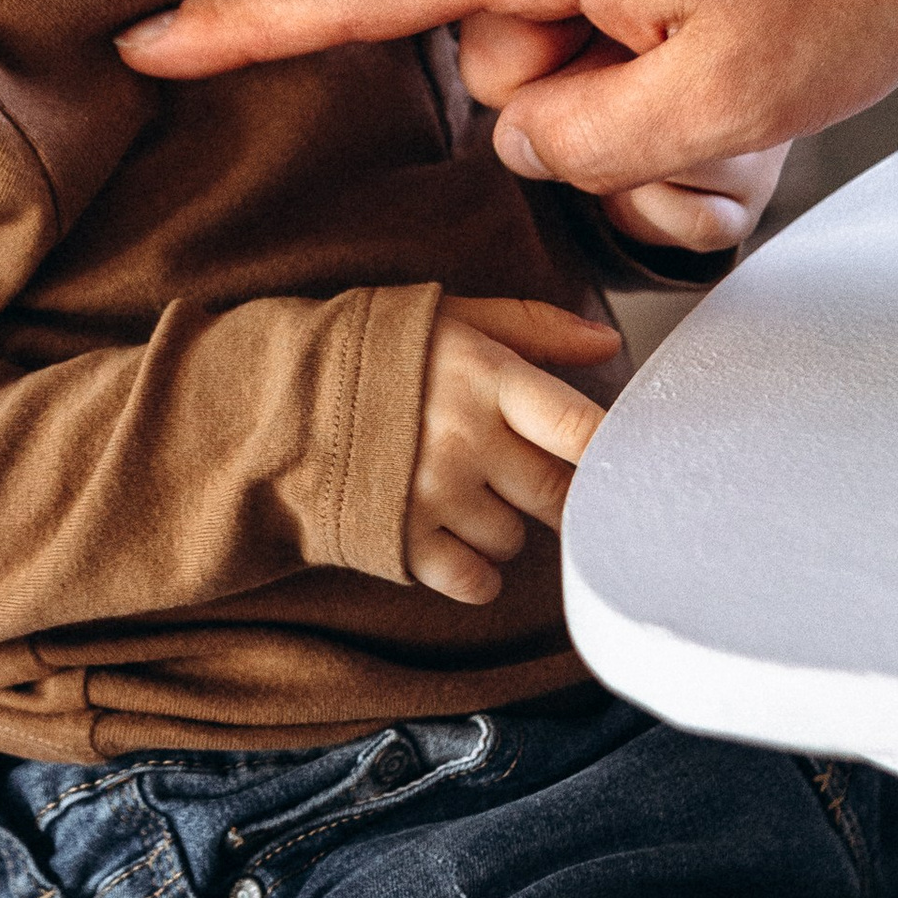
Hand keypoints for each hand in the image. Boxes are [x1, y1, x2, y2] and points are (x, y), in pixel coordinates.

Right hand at [120, 0, 897, 193]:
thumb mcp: (733, 101)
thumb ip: (592, 144)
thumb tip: (524, 127)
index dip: (249, 28)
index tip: (151, 45)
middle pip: (510, 38)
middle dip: (595, 87)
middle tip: (727, 80)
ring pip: (575, 2)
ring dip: (650, 44)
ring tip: (769, 18)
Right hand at [405, 295, 622, 605]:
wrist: (273, 399)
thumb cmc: (374, 353)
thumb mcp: (451, 318)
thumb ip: (534, 328)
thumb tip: (610, 343)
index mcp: (486, 376)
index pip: (581, 427)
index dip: (614, 451)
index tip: (623, 461)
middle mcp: (466, 438)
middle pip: (557, 493)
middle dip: (555, 493)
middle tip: (532, 479)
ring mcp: (433, 494)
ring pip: (514, 538)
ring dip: (505, 526)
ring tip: (469, 495)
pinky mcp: (402, 539)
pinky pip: (474, 579)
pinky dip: (475, 572)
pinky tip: (456, 541)